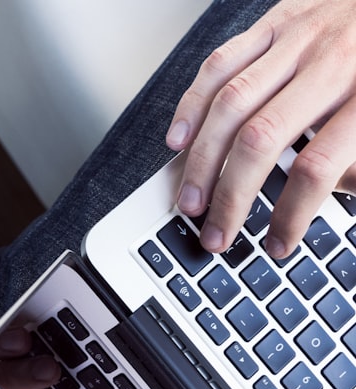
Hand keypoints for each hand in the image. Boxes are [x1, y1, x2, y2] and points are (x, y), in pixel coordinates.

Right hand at [167, 0, 355, 258]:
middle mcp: (332, 63)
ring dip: (203, 161)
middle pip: (262, 139)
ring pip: (231, 105)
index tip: (277, 244)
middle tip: (216, 232)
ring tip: (191, 199)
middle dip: (231, 195)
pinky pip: (220, 62)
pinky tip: (179, 141)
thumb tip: (317, 197)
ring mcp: (299, 38)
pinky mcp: (276, 22)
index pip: (318, 168)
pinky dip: (192, 105)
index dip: (291, 214)